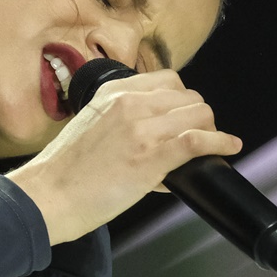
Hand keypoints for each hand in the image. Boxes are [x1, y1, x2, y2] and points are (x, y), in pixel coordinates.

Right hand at [8, 69, 241, 243]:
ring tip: (209, 147)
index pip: (167, 81)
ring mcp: (142, 129)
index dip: (181, 100)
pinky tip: (229, 148)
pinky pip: (199, 140)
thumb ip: (120, 124)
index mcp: (113, 93)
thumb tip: (152, 138)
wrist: (48, 196)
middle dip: (198, 116)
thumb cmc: (63, 172)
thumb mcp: (91, 129)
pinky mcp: (151, 156)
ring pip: (199, 114)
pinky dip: (220, 143)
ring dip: (210, 130)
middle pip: (188, 97)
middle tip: (196, 136)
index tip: (182, 116)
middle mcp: (129, 104)